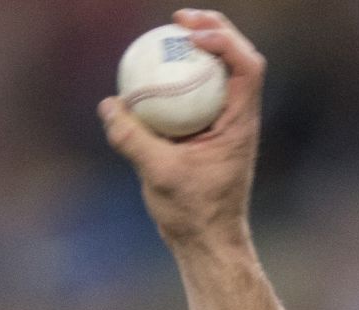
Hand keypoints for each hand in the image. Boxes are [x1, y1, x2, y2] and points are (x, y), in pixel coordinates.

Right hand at [99, 9, 264, 247]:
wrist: (207, 240)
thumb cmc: (193, 213)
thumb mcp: (159, 175)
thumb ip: (133, 139)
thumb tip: (111, 104)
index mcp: (241, 123)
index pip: (247, 68)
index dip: (226, 40)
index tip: (191, 33)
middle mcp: (238, 117)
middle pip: (237, 59)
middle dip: (214, 29)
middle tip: (178, 18)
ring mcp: (224, 123)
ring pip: (219, 72)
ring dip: (200, 47)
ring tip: (169, 30)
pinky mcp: (207, 131)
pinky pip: (195, 92)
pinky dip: (179, 75)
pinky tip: (150, 70)